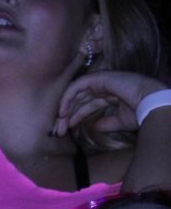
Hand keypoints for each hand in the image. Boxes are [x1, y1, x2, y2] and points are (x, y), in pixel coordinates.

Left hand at [53, 73, 168, 136]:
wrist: (151, 105)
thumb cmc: (141, 113)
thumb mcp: (120, 121)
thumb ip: (106, 124)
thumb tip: (95, 128)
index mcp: (109, 95)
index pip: (86, 105)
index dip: (74, 116)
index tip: (65, 130)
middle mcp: (104, 86)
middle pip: (78, 99)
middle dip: (66, 115)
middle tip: (57, 131)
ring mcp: (102, 80)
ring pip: (75, 93)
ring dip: (64, 108)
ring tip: (58, 124)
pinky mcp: (100, 77)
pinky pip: (77, 86)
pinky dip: (67, 98)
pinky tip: (62, 112)